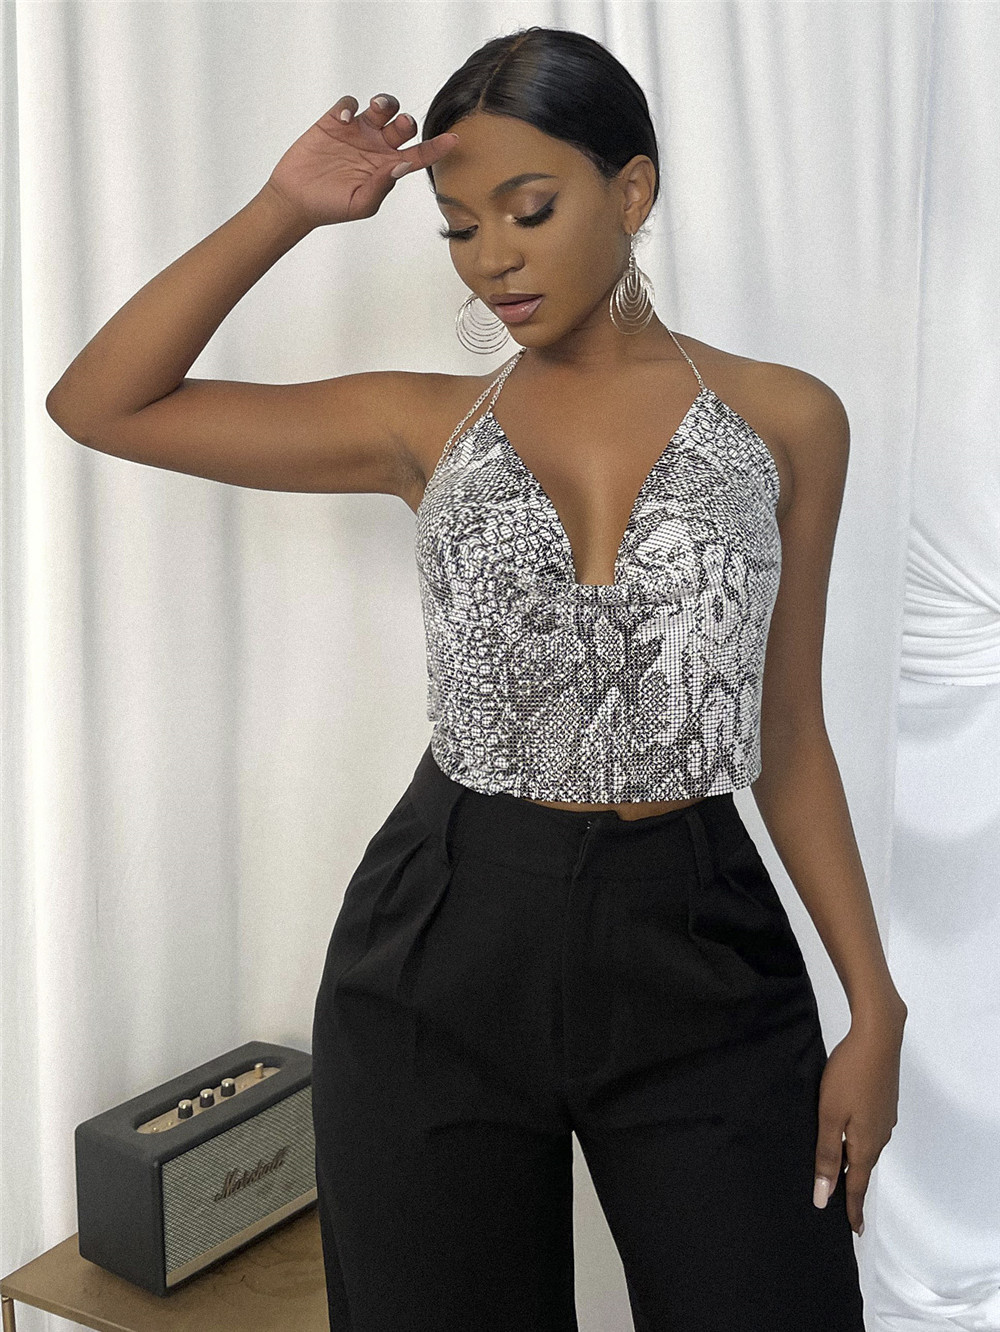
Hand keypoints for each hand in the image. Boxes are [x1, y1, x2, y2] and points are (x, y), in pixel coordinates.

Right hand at [263, 92, 458, 229]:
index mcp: (387, 167)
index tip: (454, 140)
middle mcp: (376, 147)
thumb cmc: (331, 207)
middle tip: (398, 125)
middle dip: (406, 121)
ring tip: (376, 108)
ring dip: (385, 103)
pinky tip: (344, 120)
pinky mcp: (334, 122)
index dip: (437, 147)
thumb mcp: (361, 204)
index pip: (419, 154)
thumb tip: (402, 164)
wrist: (296, 199)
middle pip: (403, 125)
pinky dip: (350, 106)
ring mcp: (356, 133)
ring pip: (381, 108)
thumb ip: (382, 185)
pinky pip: (350, 104)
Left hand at [813, 1008, 905, 1235]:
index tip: (852, 1231)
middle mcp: (880, 1135)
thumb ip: (826, 1155)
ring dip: (854, 1162)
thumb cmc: (848, 1077)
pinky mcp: (883, 1102)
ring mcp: (884, 1118)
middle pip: (863, 1167)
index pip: (857, 1185)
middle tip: (842, 1205)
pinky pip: (868, 1131)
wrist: (877, 1038)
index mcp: (866, 1144)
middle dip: (852, 1187)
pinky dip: (857, 1141)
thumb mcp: (830, 1116)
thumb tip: (824, 1197)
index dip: (852, 1209)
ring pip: (866, 1147)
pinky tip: (847, 1135)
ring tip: (840, 1173)